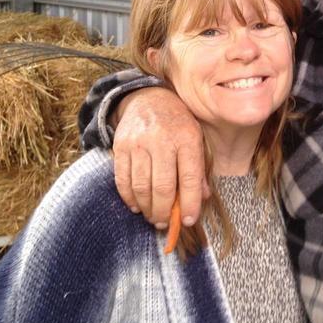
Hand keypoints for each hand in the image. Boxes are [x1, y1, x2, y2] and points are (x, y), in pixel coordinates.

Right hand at [112, 87, 206, 226]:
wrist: (148, 99)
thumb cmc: (177, 124)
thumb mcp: (196, 139)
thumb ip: (198, 169)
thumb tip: (201, 198)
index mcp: (187, 139)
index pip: (189, 178)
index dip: (190, 204)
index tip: (189, 221)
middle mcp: (162, 141)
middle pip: (163, 187)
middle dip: (165, 212)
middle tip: (166, 224)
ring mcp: (139, 143)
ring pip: (141, 186)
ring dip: (147, 208)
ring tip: (153, 217)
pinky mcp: (120, 146)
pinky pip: (122, 180)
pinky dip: (129, 198)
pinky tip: (136, 206)